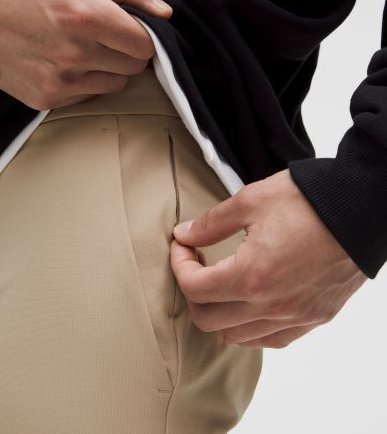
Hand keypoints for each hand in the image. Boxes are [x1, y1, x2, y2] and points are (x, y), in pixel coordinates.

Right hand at [0, 0, 172, 109]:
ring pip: (114, 85)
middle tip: (103, 36)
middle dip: (126, 51)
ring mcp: (60, 81)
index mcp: (86, 16)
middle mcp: (75, 53)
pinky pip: (88, 97)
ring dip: (107, 69)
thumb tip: (164, 12)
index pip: (145, 45)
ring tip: (81, 49)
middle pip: (133, 67)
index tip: (128, 29)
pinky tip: (63, 63)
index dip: (141, 35)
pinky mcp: (47, 98)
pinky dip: (84, 82)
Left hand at [171, 168, 367, 348]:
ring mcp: (295, 317)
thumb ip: (211, 223)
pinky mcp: (313, 318)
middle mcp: (272, 306)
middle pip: (208, 320)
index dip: (178, 265)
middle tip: (197, 264)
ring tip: (222, 282)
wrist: (362, 207)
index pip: (194, 289)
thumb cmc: (309, 201)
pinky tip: (250, 302)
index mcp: (251, 276)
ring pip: (236, 337)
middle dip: (193, 291)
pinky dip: (249, 327)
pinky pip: (270, 340)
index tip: (183, 246)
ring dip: (219, 312)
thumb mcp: (251, 201)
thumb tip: (185, 235)